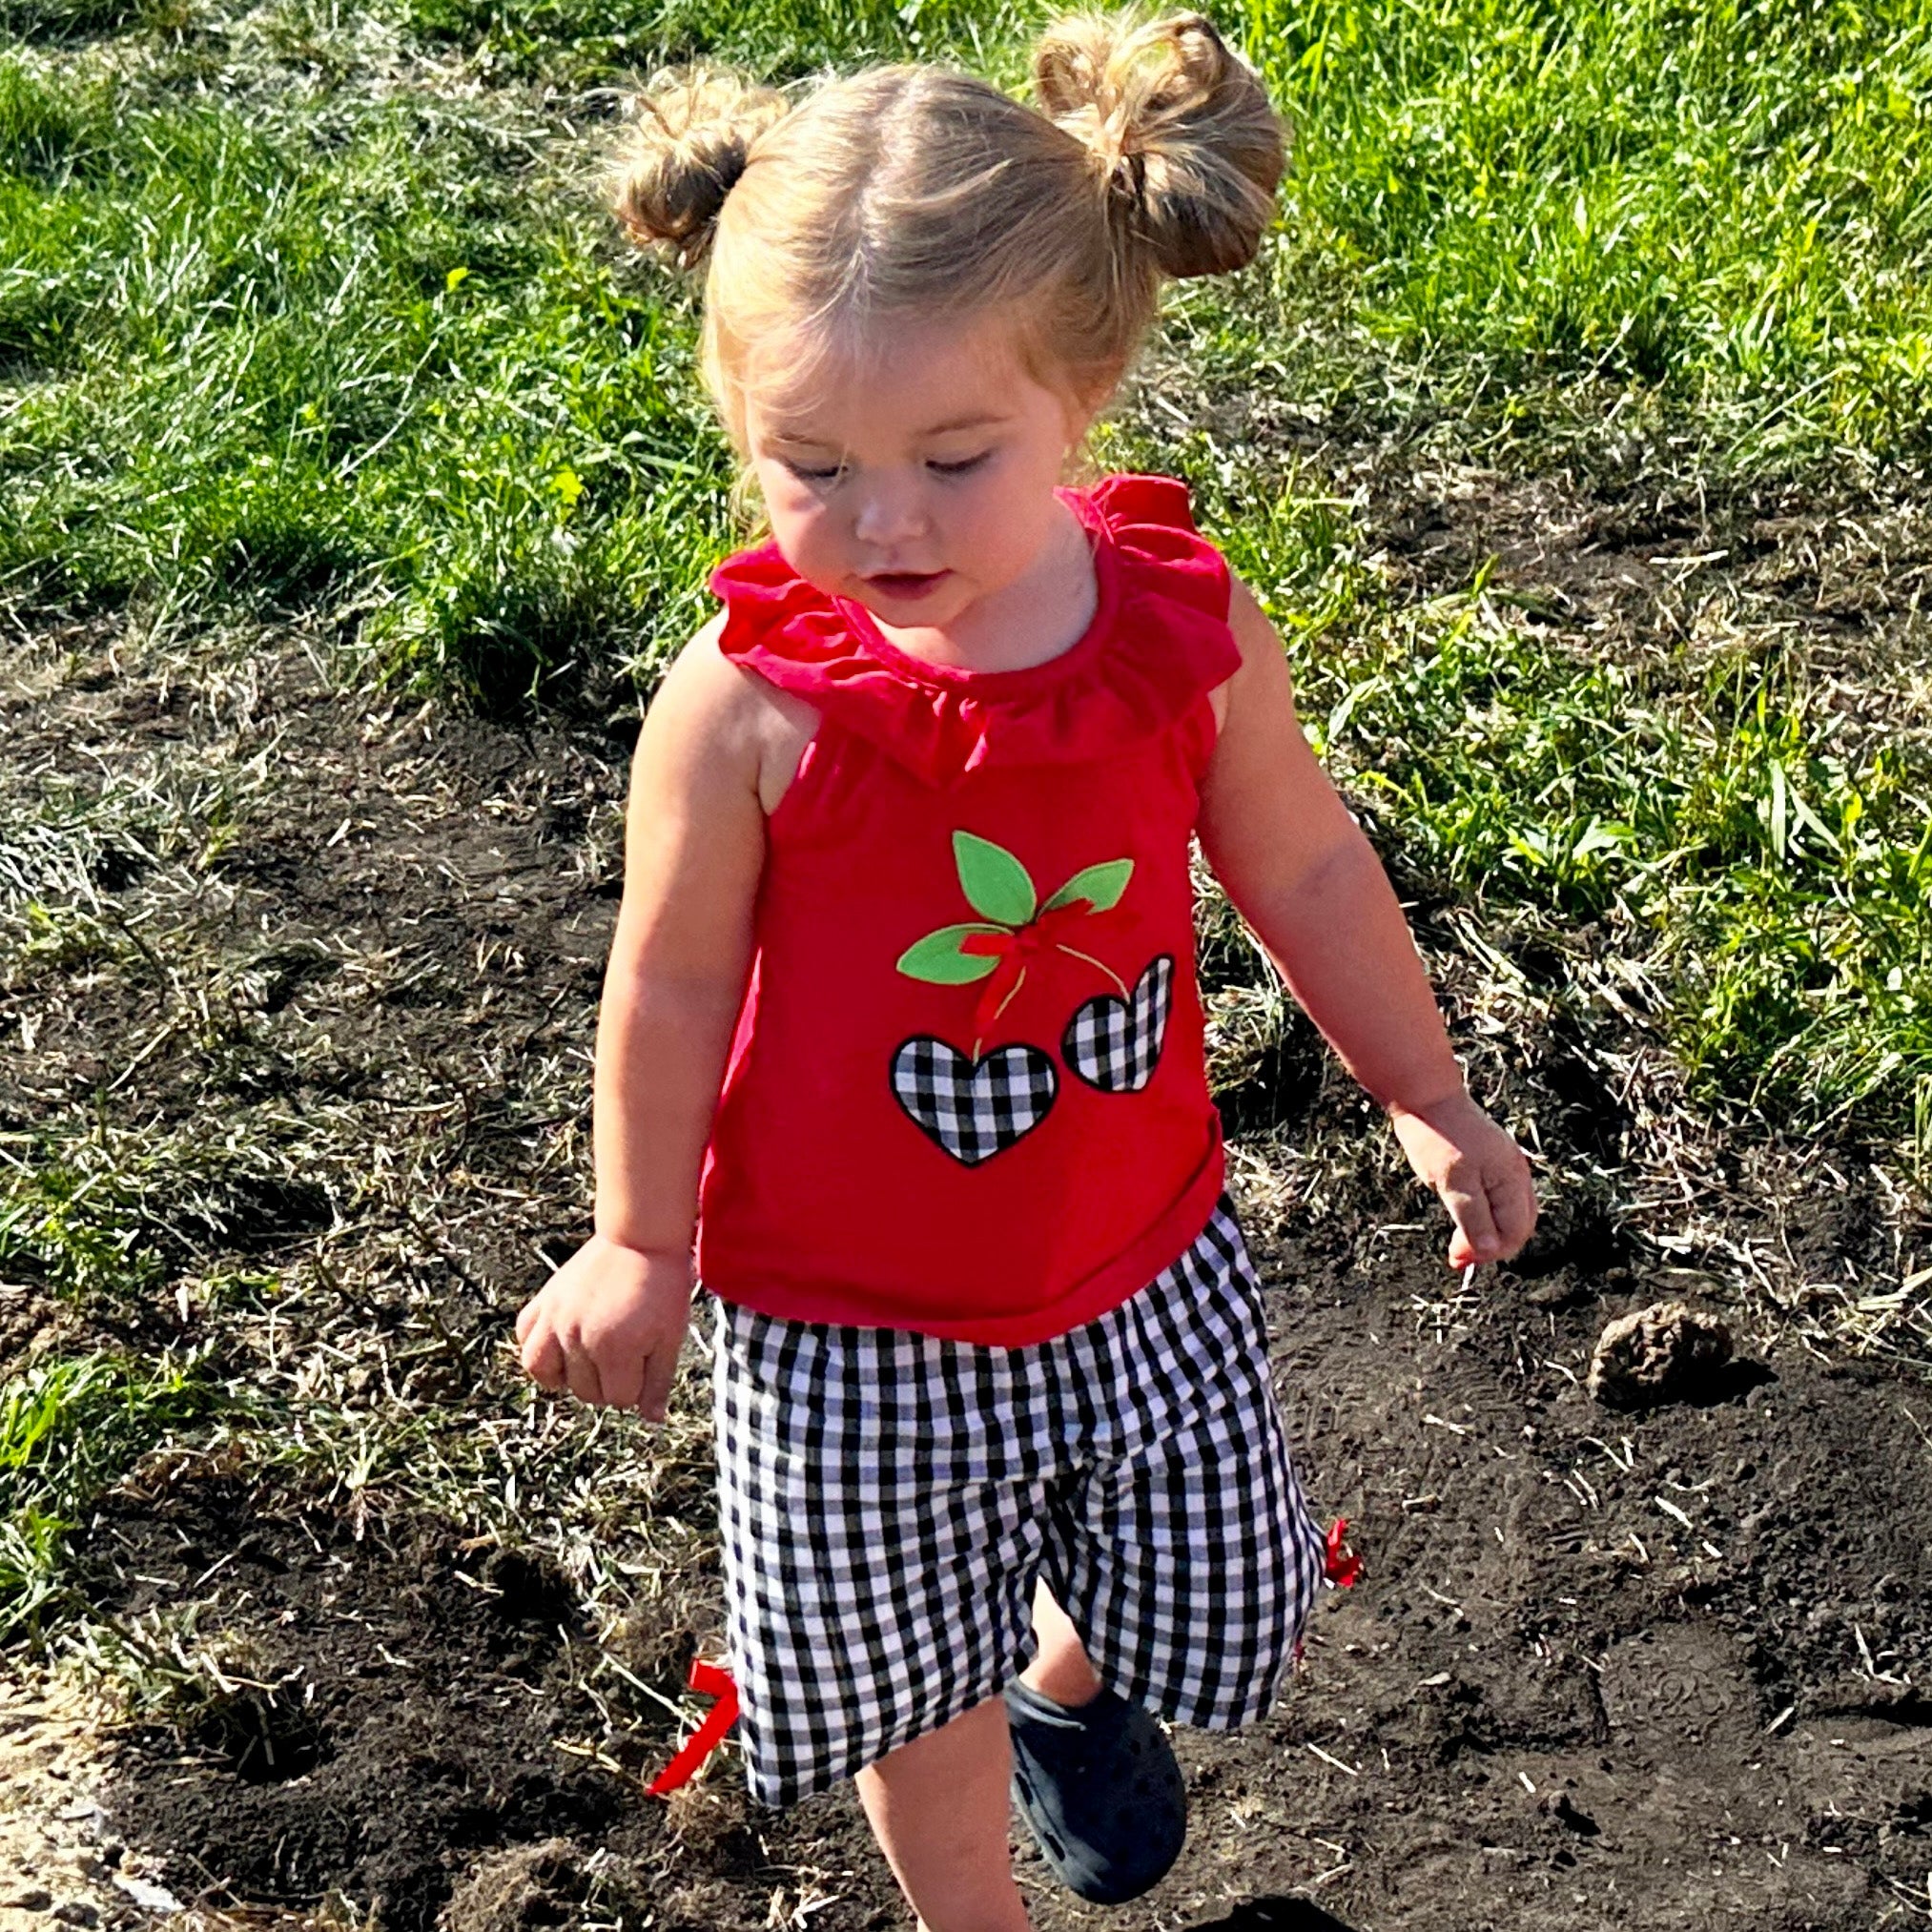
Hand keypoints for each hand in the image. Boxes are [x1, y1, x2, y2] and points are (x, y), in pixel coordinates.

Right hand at [514, 1235, 692, 1420]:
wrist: (641, 1237)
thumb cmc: (663, 1287)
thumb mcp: (670, 1335)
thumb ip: (659, 1380)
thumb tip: (652, 1420)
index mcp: (614, 1348)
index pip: (619, 1399)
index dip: (638, 1386)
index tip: (648, 1360)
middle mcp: (578, 1337)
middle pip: (585, 1392)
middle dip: (608, 1381)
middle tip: (625, 1352)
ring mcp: (555, 1319)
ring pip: (544, 1372)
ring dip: (568, 1374)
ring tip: (589, 1359)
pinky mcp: (544, 1302)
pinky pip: (525, 1337)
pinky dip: (540, 1348)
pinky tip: (561, 1344)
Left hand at [1388, 1090, 1537, 1269]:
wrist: (1424, 1096)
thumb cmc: (1437, 1135)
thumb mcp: (1452, 1181)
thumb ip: (1473, 1217)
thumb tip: (1492, 1250)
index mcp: (1512, 1178)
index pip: (1516, 1231)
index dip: (1491, 1251)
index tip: (1459, 1258)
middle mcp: (1516, 1173)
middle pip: (1517, 1225)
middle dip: (1490, 1245)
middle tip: (1456, 1255)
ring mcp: (1505, 1166)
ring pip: (1508, 1213)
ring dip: (1487, 1233)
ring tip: (1457, 1243)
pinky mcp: (1491, 1162)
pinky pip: (1497, 1198)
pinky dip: (1484, 1216)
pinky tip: (1463, 1220)